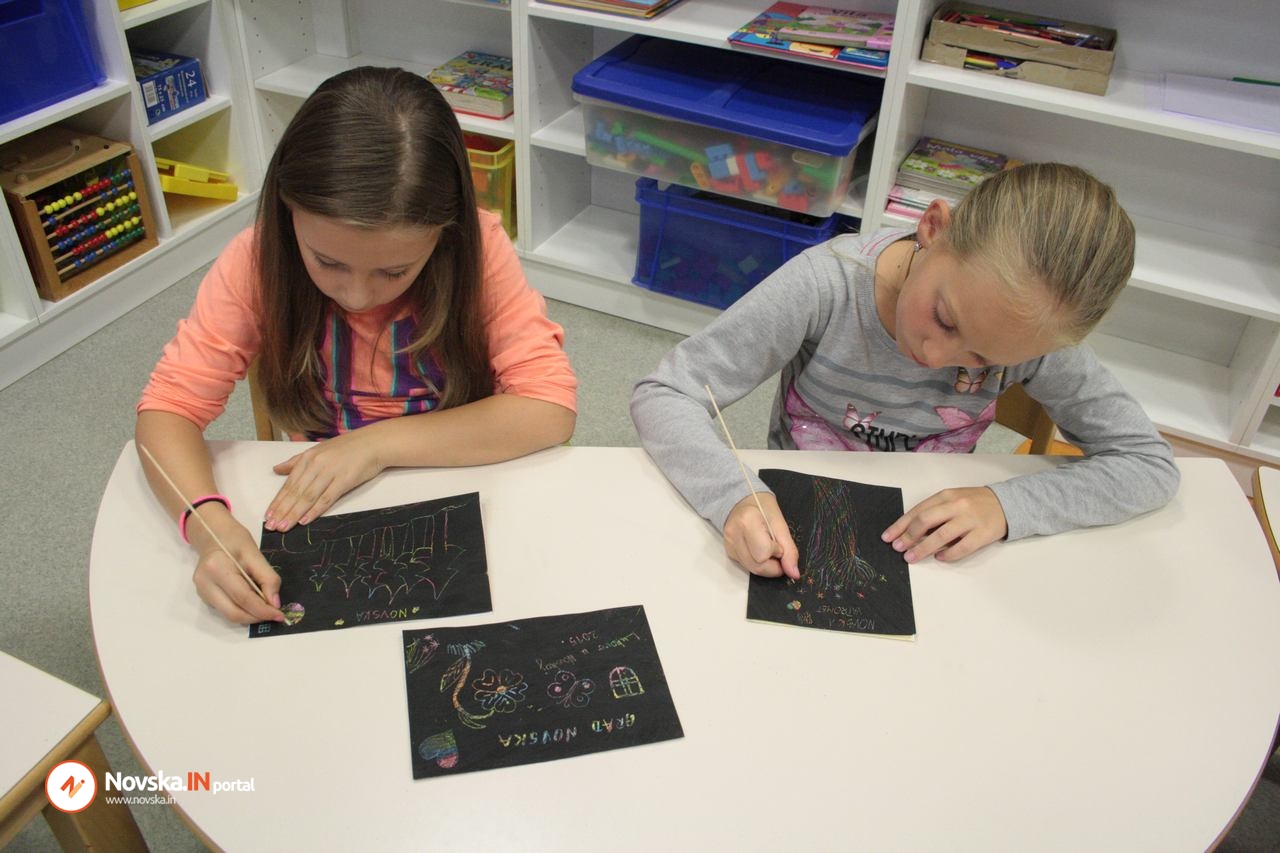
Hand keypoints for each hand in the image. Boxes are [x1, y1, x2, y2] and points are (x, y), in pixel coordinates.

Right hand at [188, 506, 282, 623]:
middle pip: (233, 612)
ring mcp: (201, 591)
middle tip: (274, 614)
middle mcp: (205, 583)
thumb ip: (268, 578)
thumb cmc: (234, 539)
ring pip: (228, 615)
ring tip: (265, 609)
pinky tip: (252, 602)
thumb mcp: (255, 553)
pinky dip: (241, 610)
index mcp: (217, 568)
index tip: (279, 614)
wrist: (212, 534)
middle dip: (257, 617)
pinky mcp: (203, 595)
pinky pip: (225, 609)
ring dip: (250, 616)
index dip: (263, 610)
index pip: (243, 598)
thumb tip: (275, 603)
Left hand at [265, 430, 383, 531]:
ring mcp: (330, 472)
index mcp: (308, 458)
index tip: (268, 515)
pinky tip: (305, 520)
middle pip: (296, 492)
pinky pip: (327, 498)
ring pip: (308, 497)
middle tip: (271, 526)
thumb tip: (277, 469)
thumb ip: (296, 462)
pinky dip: (315, 510)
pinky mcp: (345, 480)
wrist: (373, 443)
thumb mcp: (318, 451)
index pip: (289, 484)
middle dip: (282, 511)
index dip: (277, 501)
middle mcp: (316, 465)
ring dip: (294, 513)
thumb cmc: (347, 448)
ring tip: (283, 527)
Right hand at [722, 492, 799, 578]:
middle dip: (773, 566)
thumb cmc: (764, 508)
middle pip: (756, 566)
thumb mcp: (781, 524)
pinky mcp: (728, 551)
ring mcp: (729, 544)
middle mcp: (734, 534)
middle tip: (778, 553)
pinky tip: (758, 550)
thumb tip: (794, 574)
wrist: (743, 501)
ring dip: (765, 565)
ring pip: (751, 569)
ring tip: (768, 550)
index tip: (779, 543)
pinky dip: (757, 562)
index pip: (763, 553)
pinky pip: (746, 566)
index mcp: (747, 521)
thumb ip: (789, 550)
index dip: (777, 552)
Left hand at [881, 486, 1006, 562]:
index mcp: (946, 496)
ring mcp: (970, 520)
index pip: (918, 511)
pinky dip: (948, 554)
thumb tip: (910, 531)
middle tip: (898, 548)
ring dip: (923, 548)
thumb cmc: (974, 503)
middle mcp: (957, 505)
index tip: (888, 537)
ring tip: (911, 557)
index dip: (901, 525)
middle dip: (908, 536)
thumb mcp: (952, 500)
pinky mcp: (983, 533)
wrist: (1006, 504)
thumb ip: (934, 512)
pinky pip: (962, 547)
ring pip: (941, 536)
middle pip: (926, 521)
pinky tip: (939, 558)